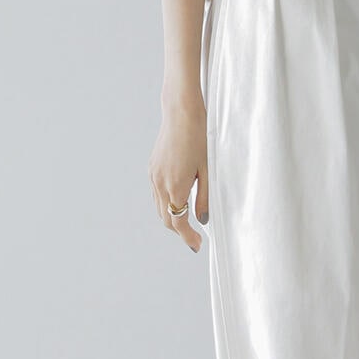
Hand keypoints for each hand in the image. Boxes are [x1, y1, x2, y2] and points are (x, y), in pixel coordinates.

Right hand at [149, 97, 209, 252]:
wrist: (181, 113)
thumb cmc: (199, 138)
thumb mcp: (207, 169)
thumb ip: (204, 197)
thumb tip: (203, 219)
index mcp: (175, 187)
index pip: (178, 222)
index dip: (188, 237)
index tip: (197, 245)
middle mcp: (160, 184)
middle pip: (166, 218)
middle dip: (180, 230)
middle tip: (195, 236)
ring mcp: (153, 176)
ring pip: (159, 207)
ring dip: (172, 217)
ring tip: (188, 220)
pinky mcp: (152, 168)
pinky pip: (156, 194)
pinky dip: (166, 203)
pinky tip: (178, 200)